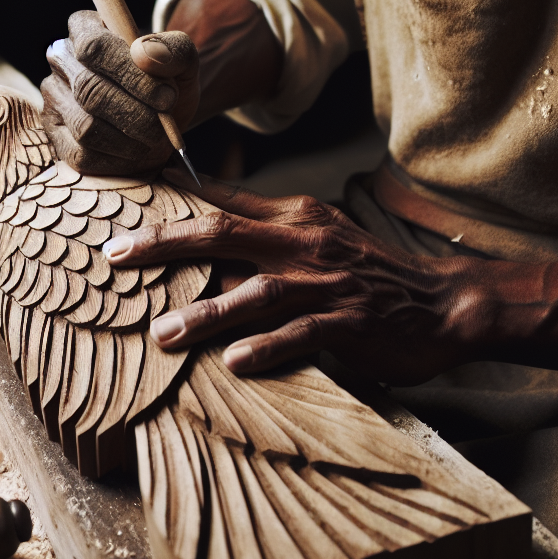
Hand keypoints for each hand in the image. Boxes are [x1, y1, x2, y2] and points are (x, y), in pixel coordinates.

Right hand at [41, 10, 198, 175]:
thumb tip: (144, 54)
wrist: (164, 119)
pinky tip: (137, 151)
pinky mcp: (57, 138)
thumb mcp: (183, 62)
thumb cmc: (168, 83)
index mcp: (86, 29)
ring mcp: (55, 100)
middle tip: (166, 123)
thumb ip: (173, 50)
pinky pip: (82, 155)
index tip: (167, 94)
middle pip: (90, 90)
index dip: (131, 74)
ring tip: (156, 138)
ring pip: (86, 126)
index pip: (94, 47)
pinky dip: (119, 160)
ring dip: (131, 139)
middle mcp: (61, 61)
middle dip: (138, 113)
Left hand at [102, 173, 484, 383]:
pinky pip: (300, 335)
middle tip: (116, 256)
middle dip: (165, 244)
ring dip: (205, 312)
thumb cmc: (370, 272)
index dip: (174, 199)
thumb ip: (270, 234)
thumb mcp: (321, 237)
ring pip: (256, 291)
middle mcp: (306, 242)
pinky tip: (233, 361)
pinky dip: (266, 347)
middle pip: (224, 235)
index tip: (127, 196)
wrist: (440, 302)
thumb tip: (207, 235)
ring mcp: (327, 283)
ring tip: (162, 334)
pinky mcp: (348, 323)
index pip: (225, 203)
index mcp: (296, 218)